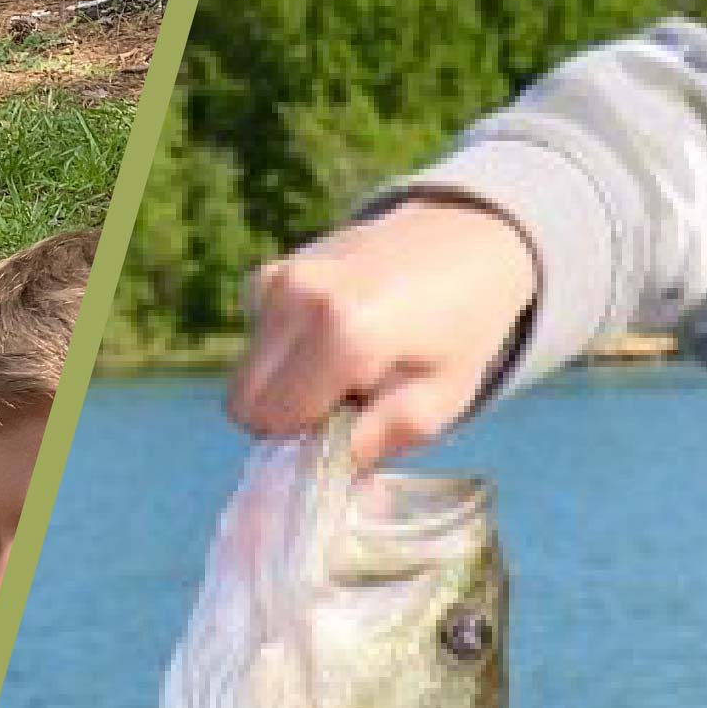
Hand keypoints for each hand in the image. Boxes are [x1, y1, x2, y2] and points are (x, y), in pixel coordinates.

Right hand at [231, 199, 543, 467]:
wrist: (462, 242)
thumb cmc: (457, 329)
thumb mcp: (438, 402)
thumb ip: (376, 441)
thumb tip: (325, 465)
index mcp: (343, 332)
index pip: (272, 422)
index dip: (305, 438)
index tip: (348, 425)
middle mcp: (298, 297)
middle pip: (244, 400)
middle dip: (285, 415)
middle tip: (343, 402)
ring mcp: (279, 277)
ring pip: (247, 370)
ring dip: (285, 382)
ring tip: (345, 364)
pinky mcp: (273, 270)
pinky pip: (256, 337)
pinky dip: (284, 349)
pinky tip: (332, 334)